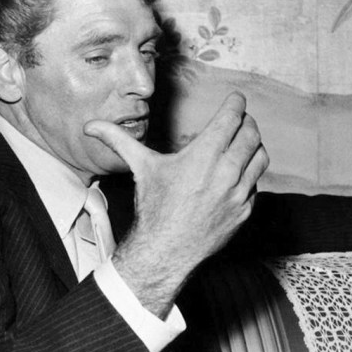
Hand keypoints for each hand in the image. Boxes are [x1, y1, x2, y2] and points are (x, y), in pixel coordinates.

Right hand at [85, 92, 268, 316]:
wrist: (165, 251)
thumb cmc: (153, 208)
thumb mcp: (141, 169)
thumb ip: (118, 140)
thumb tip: (90, 126)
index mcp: (203, 156)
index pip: (231, 118)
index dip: (236, 104)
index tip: (236, 99)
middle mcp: (226, 172)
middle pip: (252, 134)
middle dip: (247, 122)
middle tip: (241, 120)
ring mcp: (238, 193)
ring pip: (261, 158)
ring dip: (255, 146)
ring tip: (245, 143)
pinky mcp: (244, 210)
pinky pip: (256, 184)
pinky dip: (251, 175)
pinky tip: (239, 174)